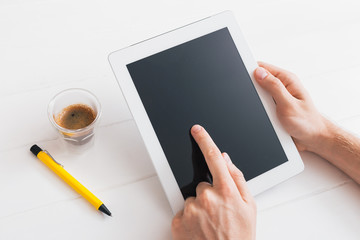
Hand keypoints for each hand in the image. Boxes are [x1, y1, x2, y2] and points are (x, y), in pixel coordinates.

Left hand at [171, 125, 256, 239]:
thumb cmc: (239, 235)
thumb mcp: (249, 206)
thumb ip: (237, 178)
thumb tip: (225, 159)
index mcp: (226, 191)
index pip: (213, 157)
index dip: (205, 140)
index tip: (197, 130)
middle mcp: (207, 198)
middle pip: (202, 183)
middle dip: (209, 192)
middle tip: (218, 211)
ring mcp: (191, 209)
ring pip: (192, 197)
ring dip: (199, 206)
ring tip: (210, 222)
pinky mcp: (178, 220)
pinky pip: (183, 210)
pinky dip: (190, 216)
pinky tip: (200, 227)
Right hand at [254, 62, 327, 150]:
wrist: (312, 139)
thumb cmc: (307, 123)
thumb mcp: (288, 104)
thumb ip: (274, 87)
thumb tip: (259, 73)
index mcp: (287, 80)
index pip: (262, 67)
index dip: (251, 71)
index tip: (245, 80)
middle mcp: (282, 86)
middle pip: (258, 81)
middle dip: (254, 91)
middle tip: (264, 104)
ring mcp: (278, 97)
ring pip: (257, 96)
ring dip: (258, 104)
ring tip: (270, 113)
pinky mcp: (275, 107)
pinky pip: (261, 106)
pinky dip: (260, 111)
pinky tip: (268, 118)